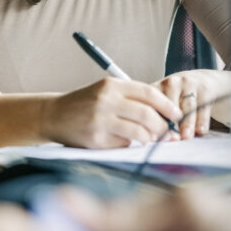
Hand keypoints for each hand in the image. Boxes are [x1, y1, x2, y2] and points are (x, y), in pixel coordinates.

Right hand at [41, 78, 181, 147]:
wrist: (53, 115)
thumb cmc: (85, 104)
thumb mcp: (105, 92)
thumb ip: (131, 98)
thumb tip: (164, 114)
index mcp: (111, 85)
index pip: (148, 93)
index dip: (167, 105)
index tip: (177, 115)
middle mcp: (106, 101)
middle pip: (148, 115)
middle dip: (162, 127)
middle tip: (165, 133)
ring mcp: (100, 121)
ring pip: (139, 133)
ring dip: (149, 138)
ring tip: (147, 139)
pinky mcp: (96, 139)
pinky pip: (124, 145)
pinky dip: (129, 145)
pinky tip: (122, 141)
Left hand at [154, 69, 230, 139]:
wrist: (203, 79)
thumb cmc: (178, 95)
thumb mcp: (163, 99)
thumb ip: (157, 115)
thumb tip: (155, 138)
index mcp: (157, 87)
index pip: (151, 104)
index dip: (153, 119)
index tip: (154, 135)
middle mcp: (171, 84)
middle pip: (169, 105)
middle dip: (170, 122)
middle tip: (171, 137)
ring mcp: (188, 85)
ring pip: (187, 107)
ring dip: (187, 123)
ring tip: (186, 136)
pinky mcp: (204, 89)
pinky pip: (202, 107)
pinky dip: (202, 121)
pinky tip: (200, 131)